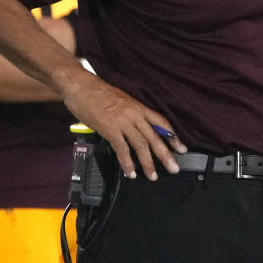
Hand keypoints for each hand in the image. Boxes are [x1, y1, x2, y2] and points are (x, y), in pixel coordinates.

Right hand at [60, 71, 186, 180]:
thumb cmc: (98, 92)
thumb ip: (131, 114)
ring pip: (141, 145)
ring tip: (152, 176)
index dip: (172, 136)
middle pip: (155, 137)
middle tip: (174, 168)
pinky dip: (127, 163)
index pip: (161, 122)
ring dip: (148, 163)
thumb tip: (136, 128)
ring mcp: (123, 122)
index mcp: (139, 106)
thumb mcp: (121, 100)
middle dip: (165, 154)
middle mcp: (134, 114)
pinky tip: (131, 172)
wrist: (81, 86)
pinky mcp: (110, 129)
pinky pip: (122, 149)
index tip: (181, 148)